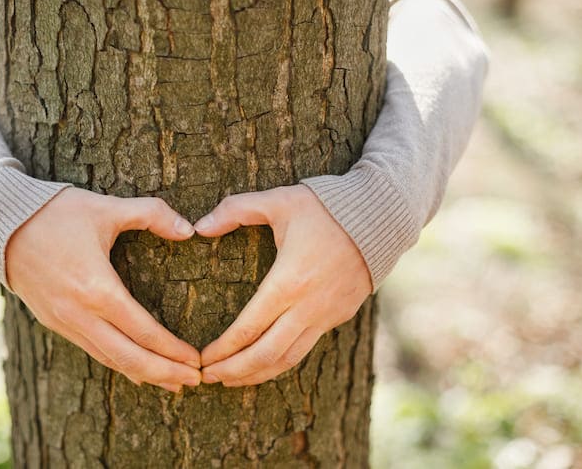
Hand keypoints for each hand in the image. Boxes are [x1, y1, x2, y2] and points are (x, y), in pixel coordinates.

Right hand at [5, 187, 201, 392]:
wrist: (0, 223)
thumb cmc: (56, 213)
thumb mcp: (107, 207)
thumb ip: (152, 214)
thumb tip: (190, 230)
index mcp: (97, 289)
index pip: (143, 331)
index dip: (173, 351)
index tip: (197, 361)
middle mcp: (80, 314)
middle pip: (129, 358)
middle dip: (165, 373)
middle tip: (196, 381)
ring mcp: (64, 322)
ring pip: (109, 360)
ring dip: (143, 374)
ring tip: (173, 383)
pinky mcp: (54, 322)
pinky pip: (92, 351)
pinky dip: (118, 364)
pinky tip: (135, 369)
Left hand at [194, 185, 372, 385]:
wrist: (383, 214)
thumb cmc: (327, 206)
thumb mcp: (278, 201)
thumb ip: (235, 210)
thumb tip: (199, 226)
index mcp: (288, 281)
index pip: (248, 329)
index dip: (222, 350)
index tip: (201, 360)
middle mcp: (308, 306)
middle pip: (266, 354)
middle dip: (233, 371)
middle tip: (207, 378)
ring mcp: (327, 314)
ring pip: (288, 358)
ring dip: (257, 373)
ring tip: (231, 380)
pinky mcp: (340, 315)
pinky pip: (306, 347)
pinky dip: (281, 361)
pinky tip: (265, 361)